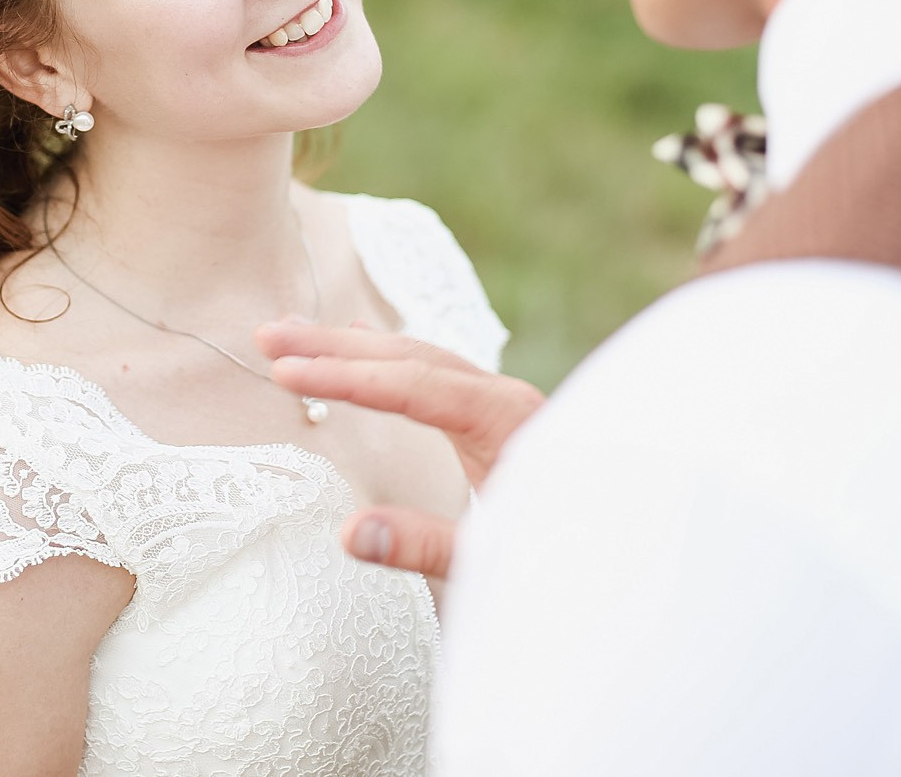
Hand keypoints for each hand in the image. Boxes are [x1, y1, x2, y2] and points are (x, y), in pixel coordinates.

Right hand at [255, 319, 545, 580]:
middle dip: (335, 346)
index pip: (414, 384)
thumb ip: (424, 545)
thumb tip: (350, 533)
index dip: (345, 378)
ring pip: (419, 358)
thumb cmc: (569, 567)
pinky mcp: (497, 418)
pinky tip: (361, 342)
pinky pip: (433, 371)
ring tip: (290, 336)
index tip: (285, 372)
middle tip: (267, 335)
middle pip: (411, 356)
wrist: (633, 560)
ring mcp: (503, 405)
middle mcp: (507, 400)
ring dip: (353, 348)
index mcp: (509, 422)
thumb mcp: (493, 564)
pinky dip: (387, 357)